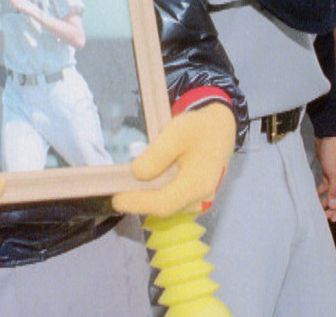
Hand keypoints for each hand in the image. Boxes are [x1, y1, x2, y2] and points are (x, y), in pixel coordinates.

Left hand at [111, 101, 234, 216]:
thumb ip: (158, 154)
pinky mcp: (195, 198)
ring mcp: (199, 201)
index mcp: (198, 184)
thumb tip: (137, 174)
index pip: (163, 203)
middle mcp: (201, 199)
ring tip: (126, 186)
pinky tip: (143, 183)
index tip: (116, 198)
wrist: (220, 128)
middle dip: (138, 201)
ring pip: (167, 206)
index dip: (138, 203)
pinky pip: (172, 201)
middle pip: (163, 207)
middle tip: (115, 189)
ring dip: (145, 198)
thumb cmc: (198, 128)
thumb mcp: (177, 132)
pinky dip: (155, 194)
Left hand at [314, 134, 335, 221]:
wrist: (327, 137)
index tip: (334, 219)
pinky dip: (322, 193)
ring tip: (319, 210)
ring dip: (328, 202)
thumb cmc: (334, 154)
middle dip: (334, 209)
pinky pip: (327, 187)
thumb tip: (333, 207)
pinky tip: (315, 198)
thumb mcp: (334, 173)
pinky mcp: (330, 174)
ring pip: (334, 195)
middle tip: (325, 217)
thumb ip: (334, 191)